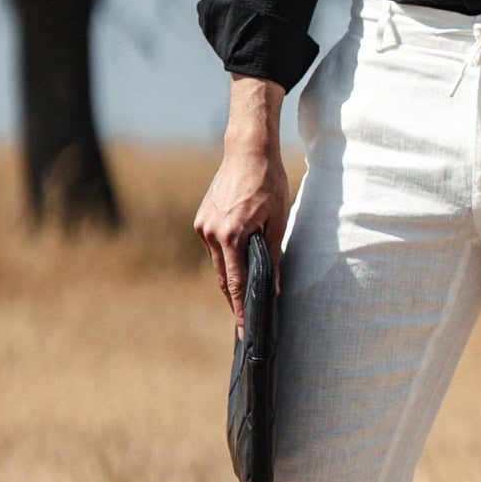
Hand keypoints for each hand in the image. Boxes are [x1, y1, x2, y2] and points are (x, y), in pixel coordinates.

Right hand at [195, 76, 290, 327]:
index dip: (240, 309)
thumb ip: (273, 256)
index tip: (243, 331)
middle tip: (244, 322)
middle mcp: (211, 234)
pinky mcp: (201, 218)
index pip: (235, 283)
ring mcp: (203, 226)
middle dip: (233, 301)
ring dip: (229, 279)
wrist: (247, 150)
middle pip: (222, 278)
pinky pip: (213, 248)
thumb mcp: (278, 221)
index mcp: (231, 236)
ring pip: (217, 263)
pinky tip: (236, 267)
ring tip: (242, 299)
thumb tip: (274, 286)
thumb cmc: (268, 183)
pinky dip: (225, 259)